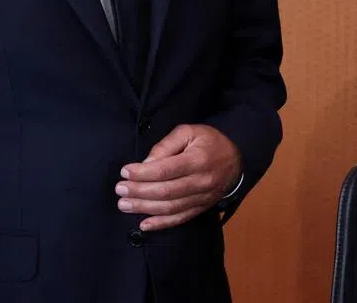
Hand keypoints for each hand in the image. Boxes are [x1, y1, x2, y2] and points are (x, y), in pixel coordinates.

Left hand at [116, 124, 241, 230]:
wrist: (237, 157)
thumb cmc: (208, 141)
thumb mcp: (188, 132)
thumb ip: (166, 145)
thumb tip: (145, 164)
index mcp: (197, 160)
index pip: (166, 170)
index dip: (143, 173)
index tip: (125, 172)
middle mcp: (201, 181)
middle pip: (166, 191)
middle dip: (139, 192)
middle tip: (120, 190)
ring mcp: (202, 198)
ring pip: (171, 208)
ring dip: (145, 208)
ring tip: (124, 205)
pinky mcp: (202, 208)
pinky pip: (180, 219)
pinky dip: (161, 224)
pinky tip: (144, 224)